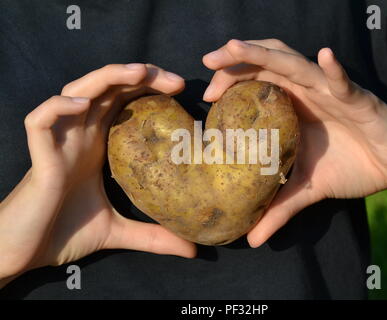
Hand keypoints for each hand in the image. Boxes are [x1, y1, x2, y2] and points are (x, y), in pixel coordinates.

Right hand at [0, 63, 195, 281]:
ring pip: (76, 91)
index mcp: (97, 144)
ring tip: (139, 72)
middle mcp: (79, 136)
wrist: (26, 252)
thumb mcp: (118, 230)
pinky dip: (60, 106)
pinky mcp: (38, 155)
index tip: (180, 89)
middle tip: (175, 79)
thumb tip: (192, 250)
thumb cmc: (64, 233)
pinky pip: (41, 119)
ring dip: (106, 77)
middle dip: (139, 75)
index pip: (124, 101)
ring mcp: (58, 142)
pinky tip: (83, 105)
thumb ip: (153, 236)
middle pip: (107, 89)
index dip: (149, 87)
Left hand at [202, 39, 386, 247]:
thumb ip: (280, 208)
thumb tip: (252, 240)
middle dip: (237, 59)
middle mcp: (307, 93)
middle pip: (268, 65)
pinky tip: (324, 56)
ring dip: (266, 54)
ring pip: (297, 65)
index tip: (207, 98)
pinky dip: (334, 71)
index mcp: (292, 106)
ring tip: (235, 48)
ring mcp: (332, 94)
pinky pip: (345, 84)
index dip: (230, 82)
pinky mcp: (361, 102)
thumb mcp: (308, 188)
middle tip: (208, 62)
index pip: (256, 83)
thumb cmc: (351, 166)